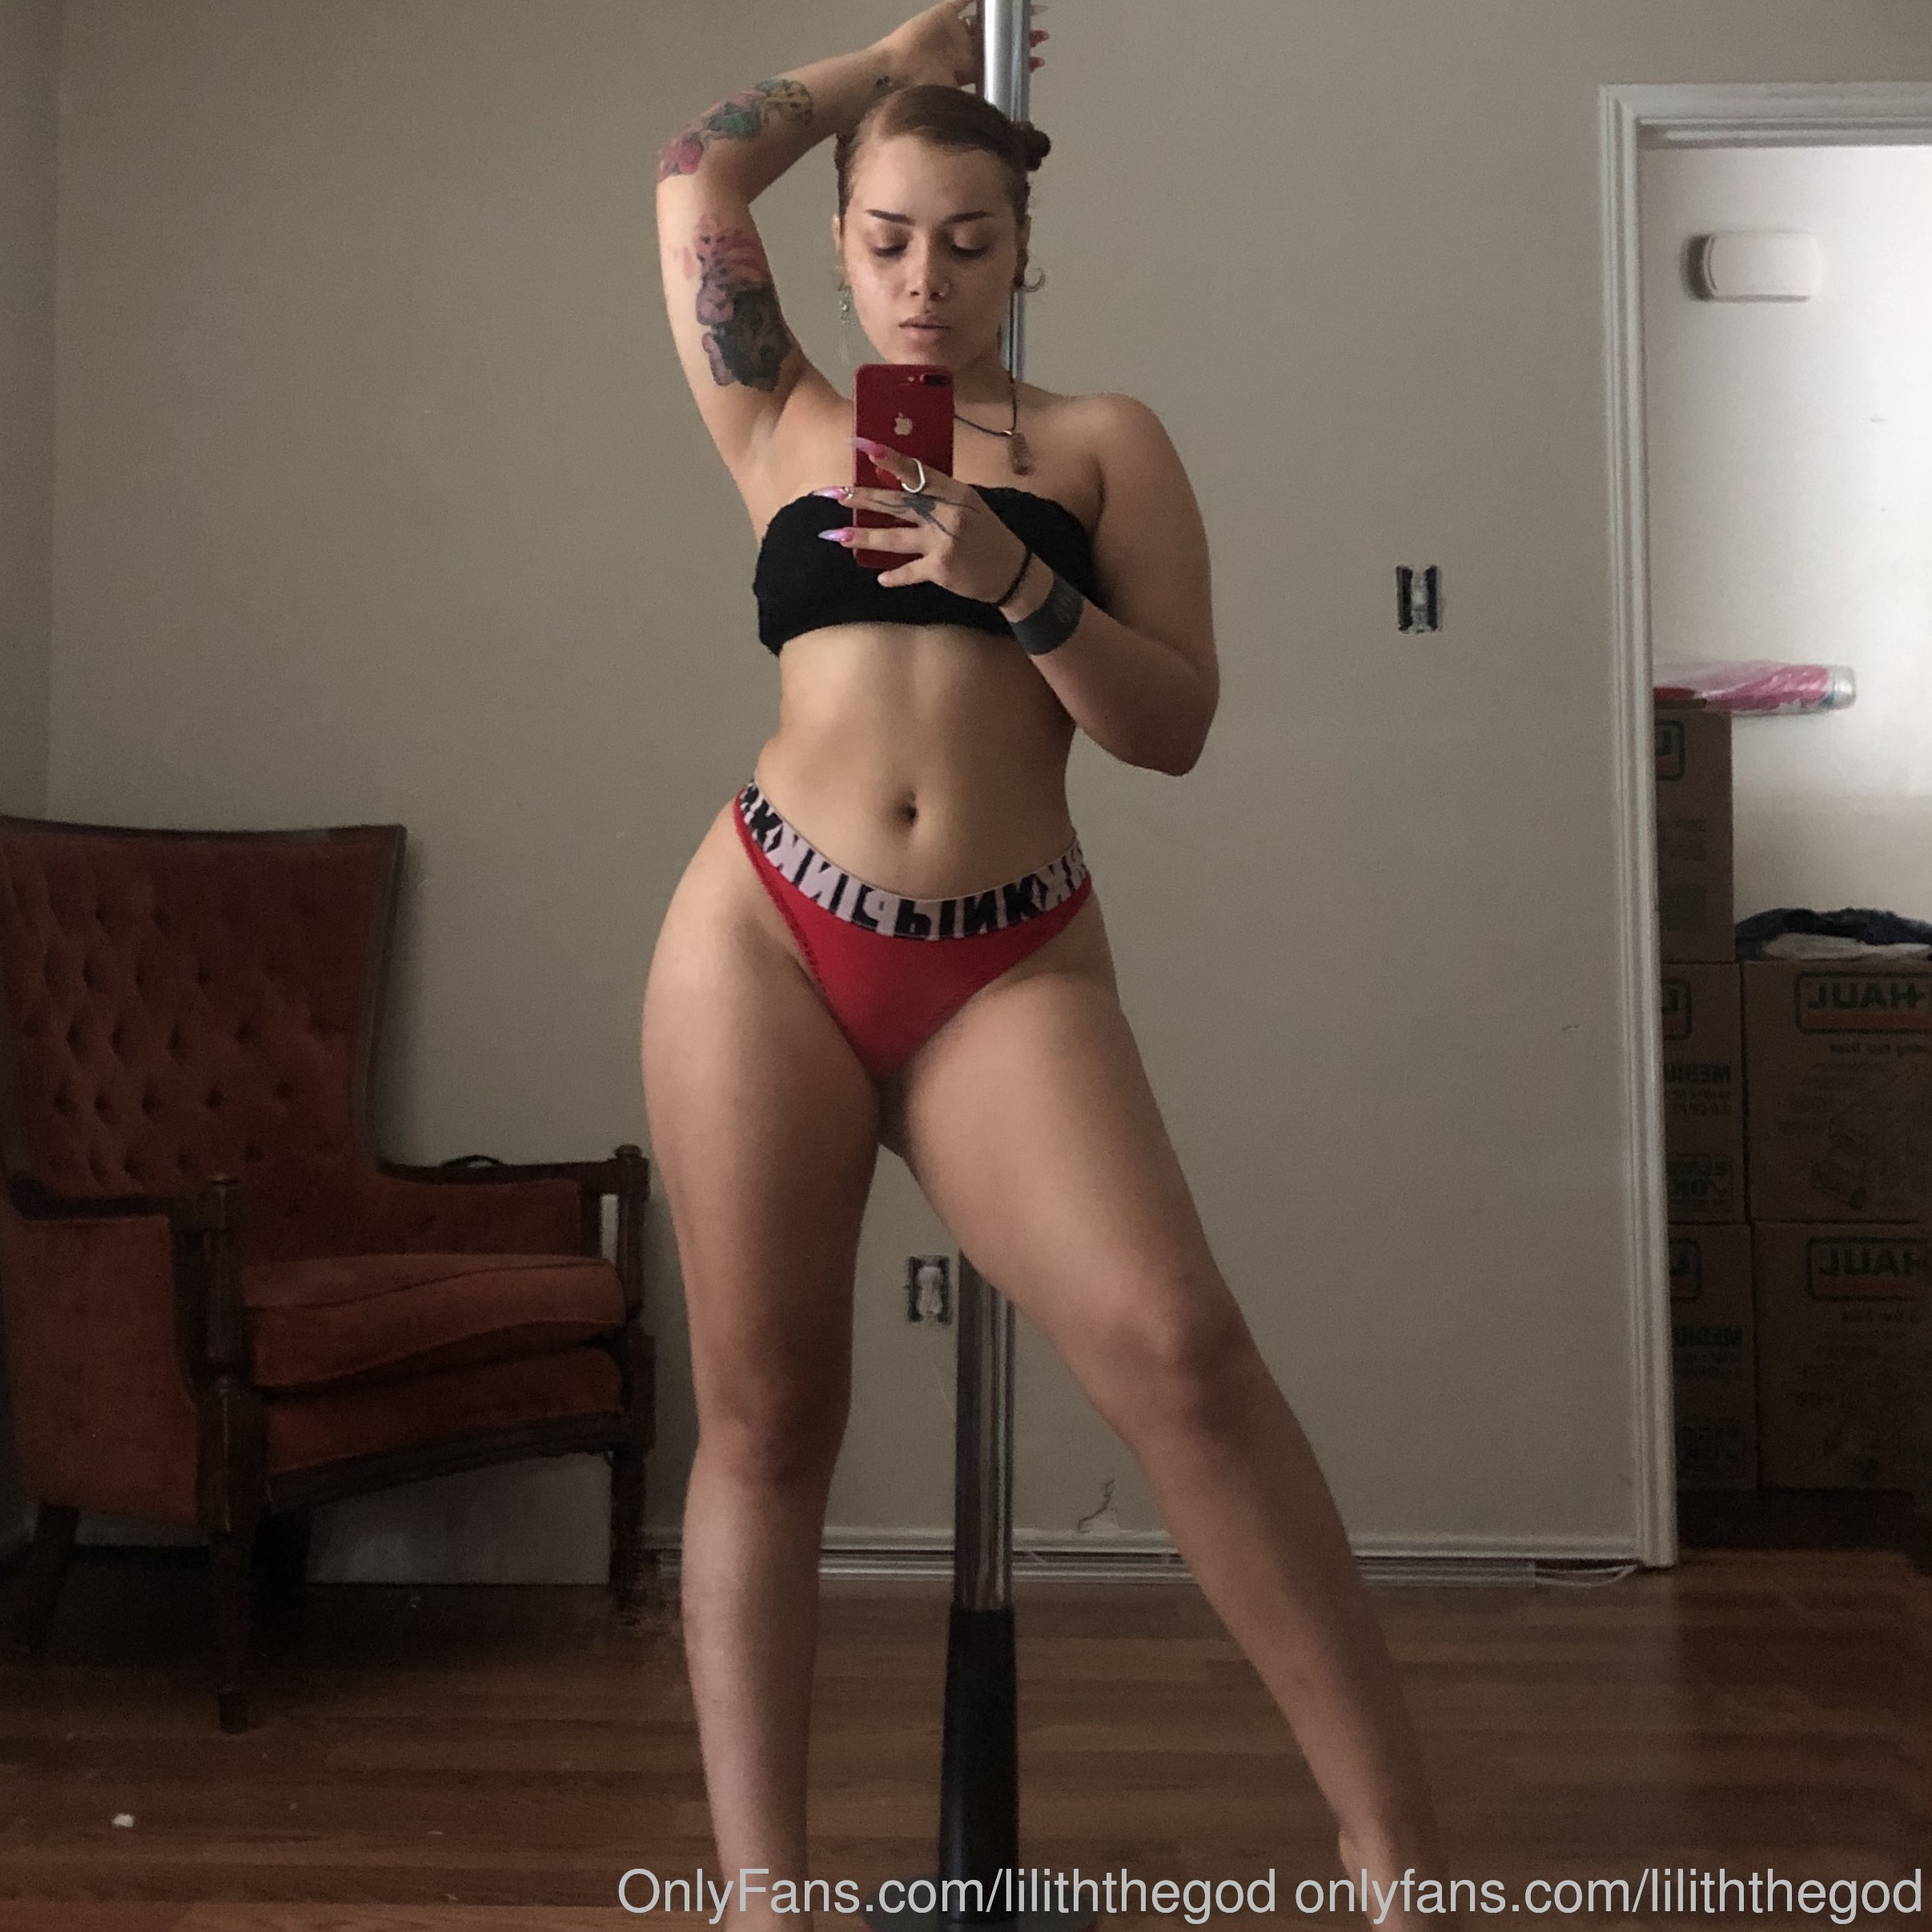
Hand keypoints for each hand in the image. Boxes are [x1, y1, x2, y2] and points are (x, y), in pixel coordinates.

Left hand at [817, 438, 1032, 601]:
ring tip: (836, 536)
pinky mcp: (942, 568)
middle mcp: (947, 513)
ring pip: (894, 539)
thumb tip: (896, 485)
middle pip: (897, 503)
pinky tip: (880, 578)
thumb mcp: (968, 504)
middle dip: (861, 499)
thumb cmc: (987, 534)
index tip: (863, 447)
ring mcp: (943, 542)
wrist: (1013, 571)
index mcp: (954, 491)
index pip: (917, 471)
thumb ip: (936, 495)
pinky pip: (910, 571)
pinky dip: (895, 576)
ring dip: (863, 538)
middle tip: (833, 494)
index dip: (890, 459)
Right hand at [878, 0, 1048, 92]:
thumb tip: (1000, 127)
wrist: (894, 75)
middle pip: (997, 42)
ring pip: (987, 21)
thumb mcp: (952, 103)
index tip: (1038, 61)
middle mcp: (962, 49)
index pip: (998, 64)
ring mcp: (953, 31)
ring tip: (1033, 10)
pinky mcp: (943, 14)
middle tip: (1042, 35)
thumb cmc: (918, 92)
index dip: (1018, 62)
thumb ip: (973, 109)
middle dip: (1020, 40)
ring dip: (1008, 18)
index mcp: (965, 69)